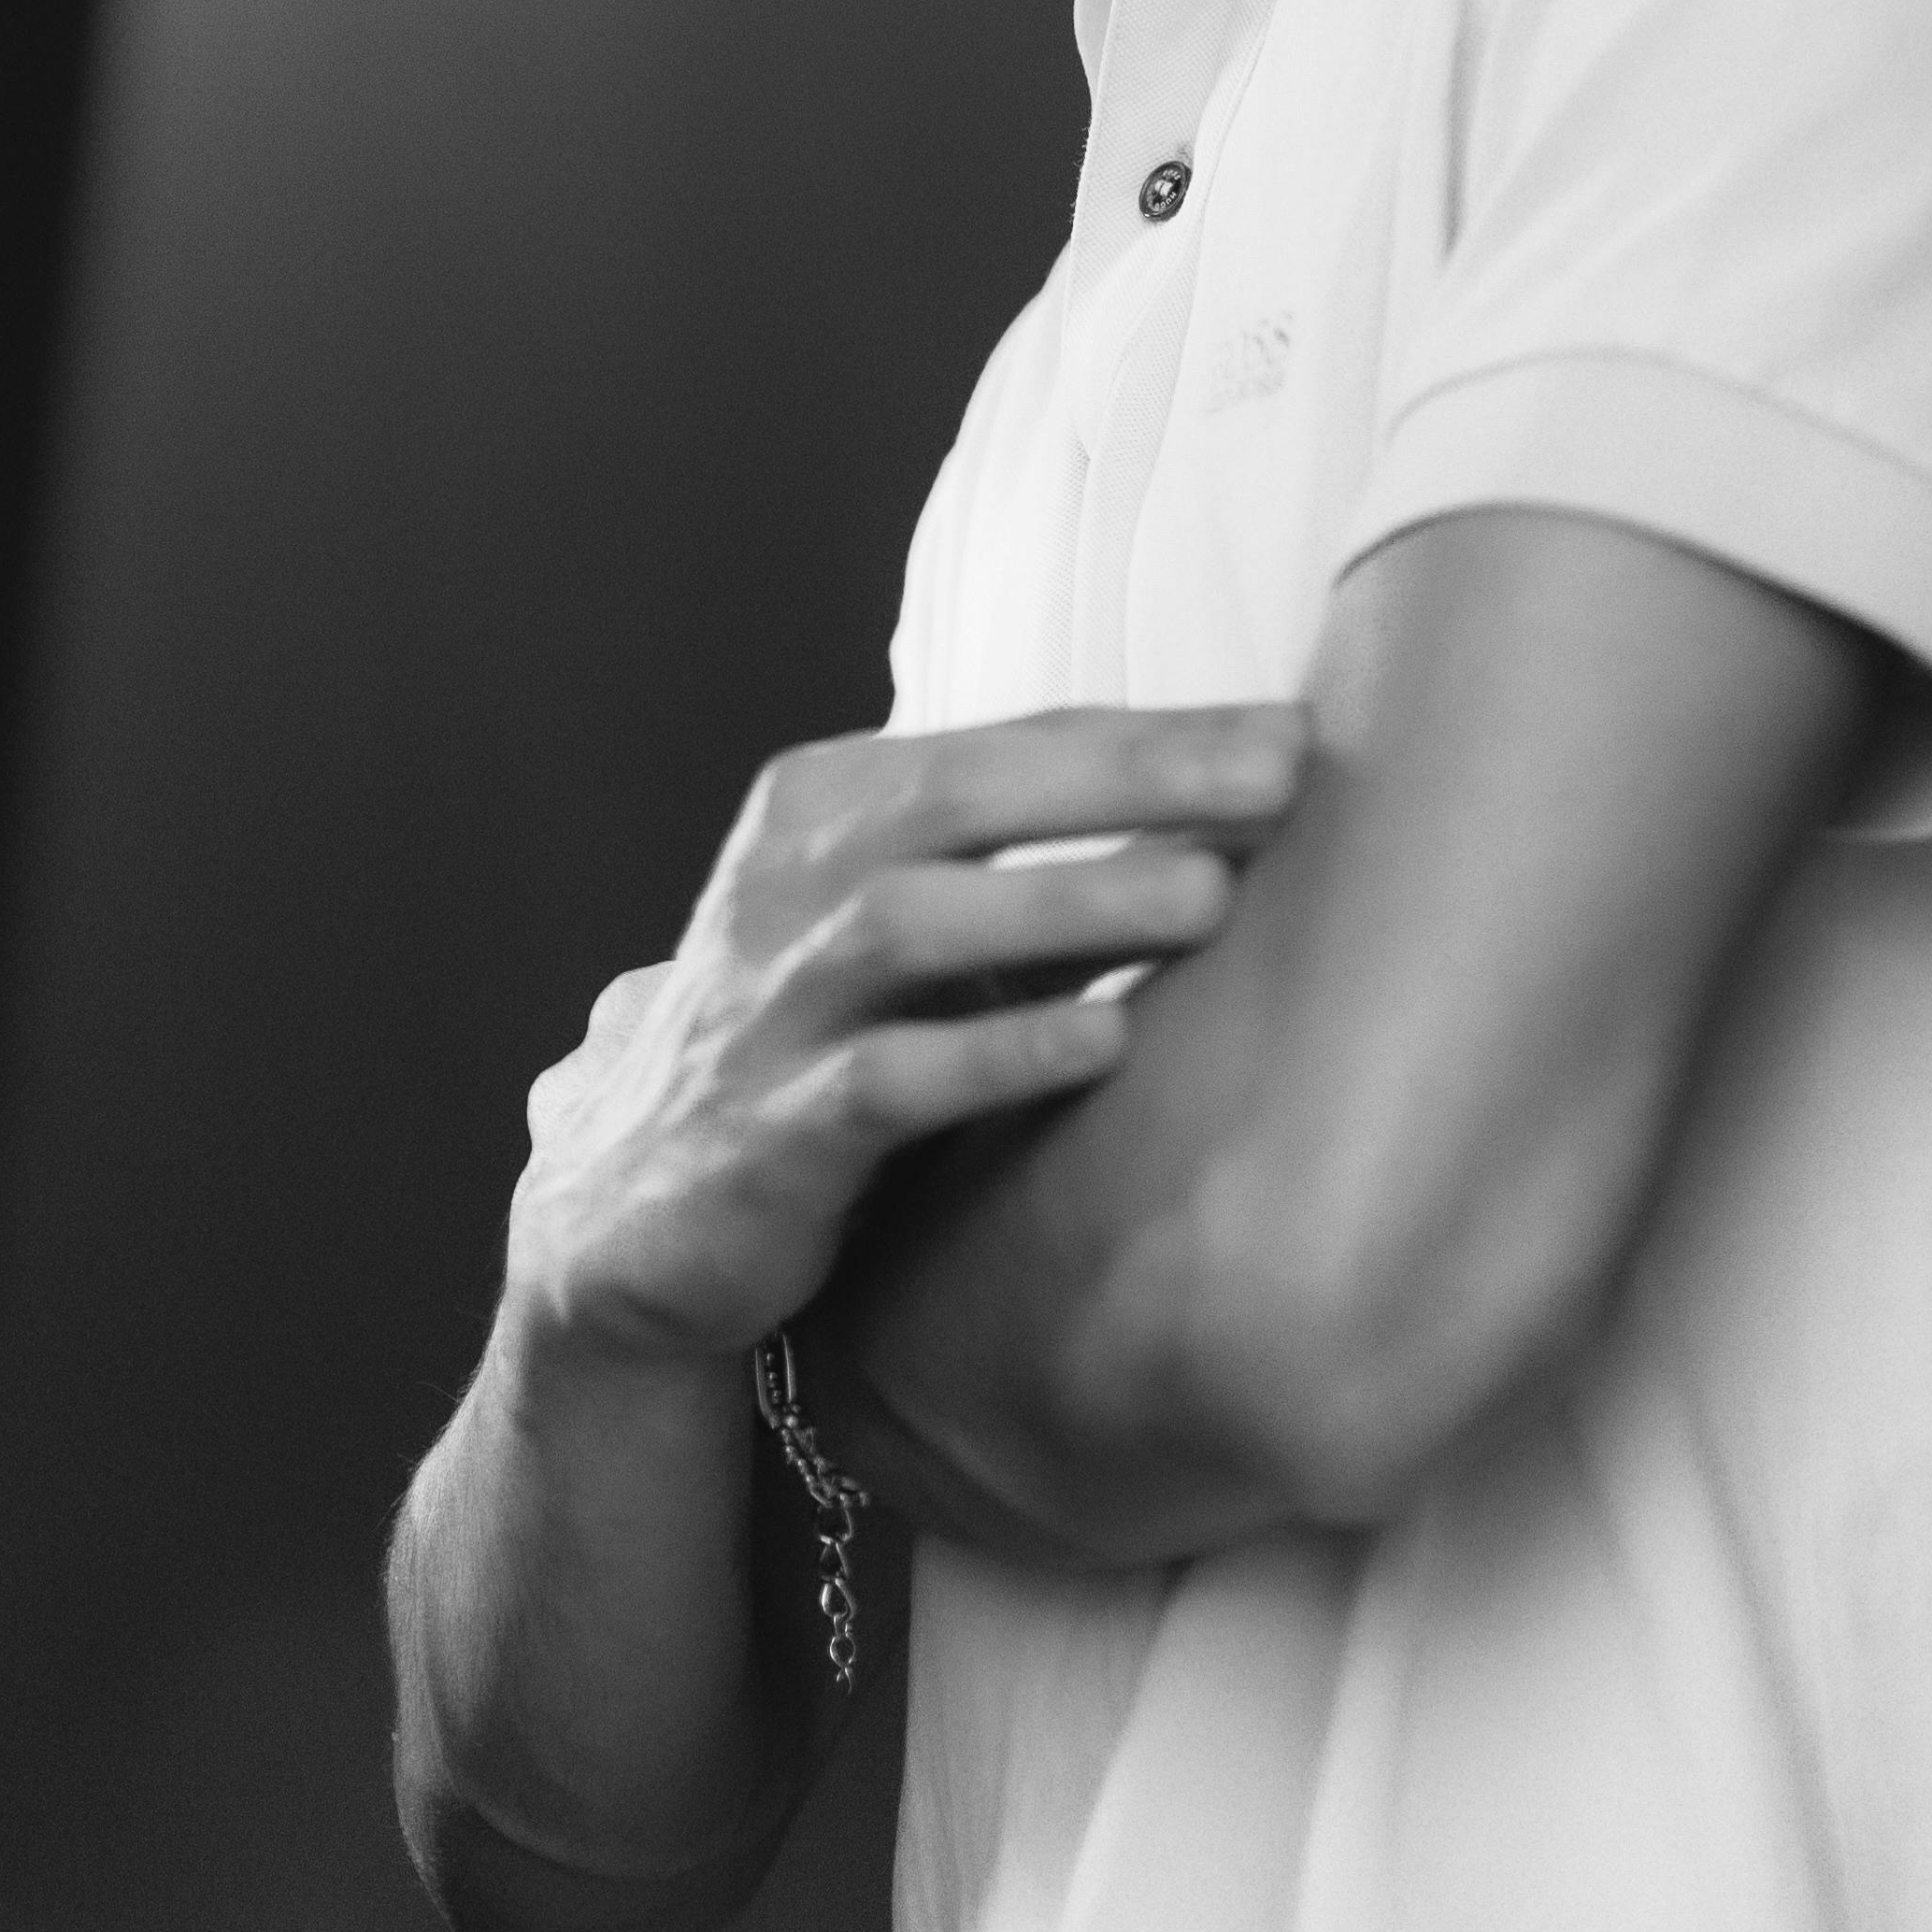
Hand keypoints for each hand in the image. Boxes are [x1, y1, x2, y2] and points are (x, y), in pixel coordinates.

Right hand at [504, 705, 1306, 1371]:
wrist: (637, 1198)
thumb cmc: (826, 1034)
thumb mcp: (916, 926)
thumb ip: (1037, 874)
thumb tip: (1238, 825)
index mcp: (829, 801)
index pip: (1012, 743)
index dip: (1156, 733)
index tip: (1293, 734)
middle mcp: (790, 876)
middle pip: (965, 792)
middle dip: (1129, 778)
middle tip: (1278, 778)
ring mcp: (770, 998)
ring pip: (917, 920)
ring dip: (1071, 903)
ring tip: (1210, 896)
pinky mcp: (769, 1125)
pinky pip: (888, 1077)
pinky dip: (996, 1052)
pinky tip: (1103, 1044)